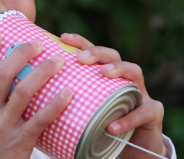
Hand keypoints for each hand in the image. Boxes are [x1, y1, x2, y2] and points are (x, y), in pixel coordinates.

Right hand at [0, 33, 72, 158]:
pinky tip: (69, 93)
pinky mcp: (19, 143)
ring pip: (23, 92)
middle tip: (38, 42)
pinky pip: (40, 120)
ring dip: (42, 72)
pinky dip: (55, 104)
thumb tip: (4, 85)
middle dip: (20, 54)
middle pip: (1, 74)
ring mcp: (2, 128)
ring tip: (58, 60)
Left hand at [61, 33, 167, 158]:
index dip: (80, 42)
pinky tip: (112, 126)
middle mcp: (123, 78)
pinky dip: (128, 118)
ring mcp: (140, 93)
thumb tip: (30, 92)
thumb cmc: (100, 125)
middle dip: (97, 52)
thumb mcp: (83, 109)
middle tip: (81, 58)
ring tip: (103, 73)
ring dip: (118, 69)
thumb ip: (65, 97)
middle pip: (113, 55)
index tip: (62, 37)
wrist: (130, 149)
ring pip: (134, 71)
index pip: (93, 52)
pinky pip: (144, 112)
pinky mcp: (153, 113)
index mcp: (104, 75)